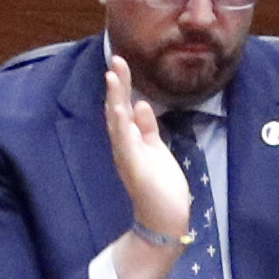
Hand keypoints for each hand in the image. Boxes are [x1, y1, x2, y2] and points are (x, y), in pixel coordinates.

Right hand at [97, 52, 192, 278]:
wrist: (164, 219)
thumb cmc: (161, 186)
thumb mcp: (156, 150)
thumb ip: (148, 128)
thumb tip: (142, 104)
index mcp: (132, 141)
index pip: (124, 107)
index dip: (122, 86)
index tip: (120, 62)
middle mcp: (125, 146)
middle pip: (117, 110)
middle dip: (117, 85)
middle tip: (115, 60)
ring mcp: (127, 157)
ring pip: (118, 123)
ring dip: (116, 100)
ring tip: (113, 77)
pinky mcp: (134, 169)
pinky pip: (126, 144)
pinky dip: (122, 127)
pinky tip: (121, 110)